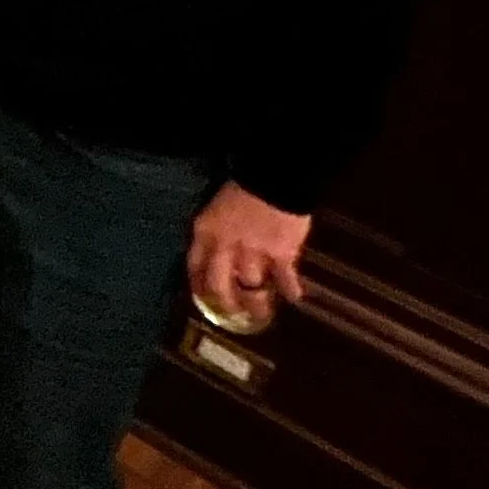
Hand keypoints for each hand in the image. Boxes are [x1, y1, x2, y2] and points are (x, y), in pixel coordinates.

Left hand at [185, 182, 309, 319]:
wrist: (275, 176)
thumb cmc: (244, 185)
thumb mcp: (218, 207)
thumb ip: (216, 232)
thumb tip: (220, 253)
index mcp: (206, 231)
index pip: (195, 266)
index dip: (199, 285)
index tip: (204, 296)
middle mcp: (225, 247)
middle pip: (220, 286)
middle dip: (226, 303)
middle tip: (234, 313)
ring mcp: (254, 253)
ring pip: (251, 289)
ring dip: (257, 303)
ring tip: (263, 311)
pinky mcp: (281, 255)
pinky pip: (284, 280)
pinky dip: (290, 290)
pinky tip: (294, 297)